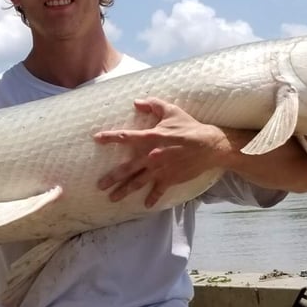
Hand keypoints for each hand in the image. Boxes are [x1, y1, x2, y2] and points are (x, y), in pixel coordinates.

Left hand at [93, 98, 225, 207]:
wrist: (209, 145)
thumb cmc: (189, 127)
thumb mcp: (171, 111)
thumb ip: (153, 104)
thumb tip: (136, 101)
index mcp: (150, 138)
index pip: (126, 137)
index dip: (110, 137)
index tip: (97, 139)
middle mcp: (151, 156)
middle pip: (127, 168)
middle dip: (112, 178)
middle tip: (99, 185)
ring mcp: (160, 170)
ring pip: (138, 183)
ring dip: (124, 191)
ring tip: (112, 198)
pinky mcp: (170, 178)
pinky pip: (158, 191)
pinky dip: (152, 198)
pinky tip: (146, 205)